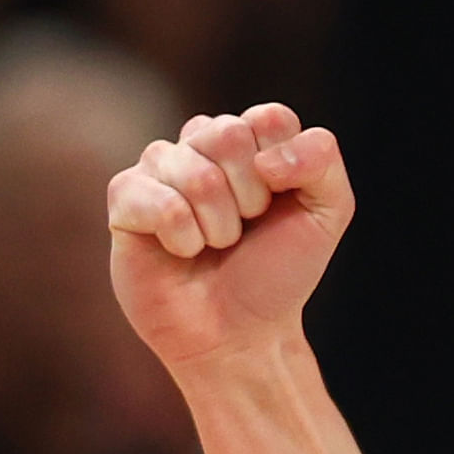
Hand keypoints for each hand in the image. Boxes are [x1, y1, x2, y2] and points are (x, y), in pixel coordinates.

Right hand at [106, 103, 353, 372]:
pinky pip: (158, 202)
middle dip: (249, 198)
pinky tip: (182, 252)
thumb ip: (321, 159)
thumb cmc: (278, 273)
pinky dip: (183, 237)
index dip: (282, 169)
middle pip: (227, 134)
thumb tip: (264, 155)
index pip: (268, 118)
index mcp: (248, 139)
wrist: (240, 335)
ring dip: (218, 225)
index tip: (278, 206)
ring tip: (214, 246)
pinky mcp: (124, 200)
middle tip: (244, 232)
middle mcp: (200, 145)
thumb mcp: (329, 212)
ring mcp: (158, 170)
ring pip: (194, 171)